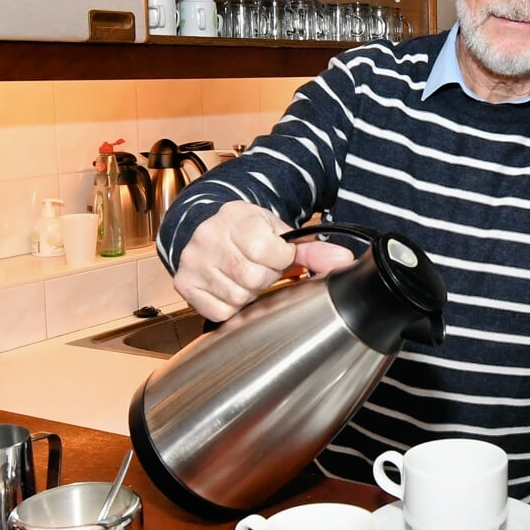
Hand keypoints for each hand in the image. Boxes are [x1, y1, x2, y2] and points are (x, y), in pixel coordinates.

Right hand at [172, 203, 356, 320]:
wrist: (205, 228)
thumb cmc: (245, 231)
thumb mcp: (278, 232)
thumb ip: (312, 250)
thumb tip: (344, 260)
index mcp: (236, 218)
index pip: (269, 251)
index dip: (280, 258)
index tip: (276, 253)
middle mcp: (209, 238)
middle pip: (255, 278)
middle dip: (265, 277)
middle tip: (260, 266)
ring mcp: (194, 262)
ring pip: (238, 297)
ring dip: (249, 293)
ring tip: (244, 274)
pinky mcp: (185, 284)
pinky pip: (220, 311)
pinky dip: (231, 305)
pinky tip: (230, 286)